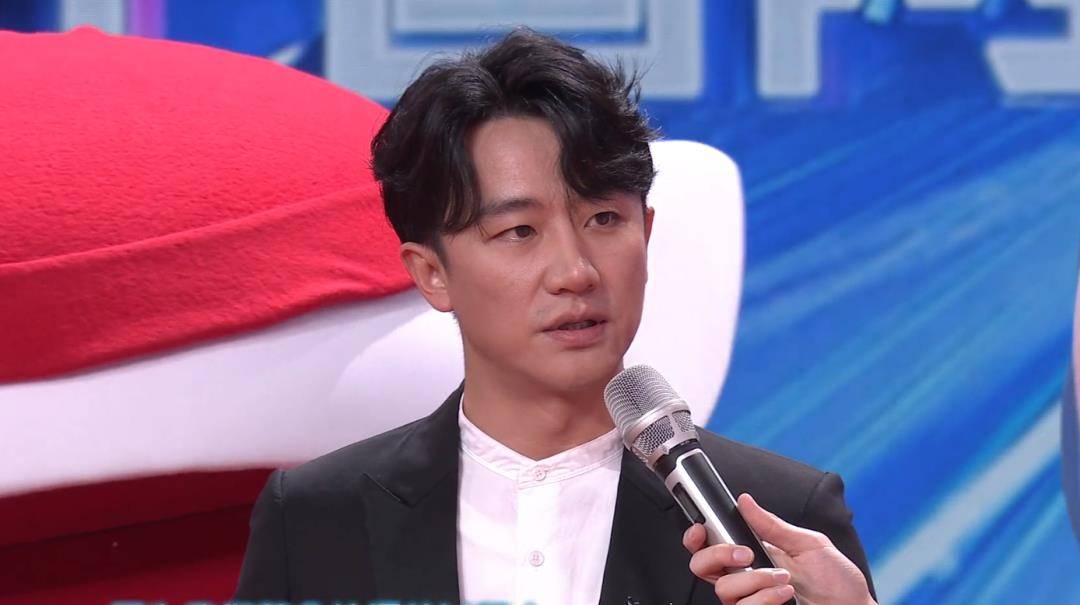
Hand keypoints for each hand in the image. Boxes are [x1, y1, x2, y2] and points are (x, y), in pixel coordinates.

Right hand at [682, 493, 874, 604]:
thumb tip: (746, 502)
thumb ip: (773, 525)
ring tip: (783, 578)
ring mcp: (750, 599)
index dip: (696, 537)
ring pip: (723, 589)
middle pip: (701, 566)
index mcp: (753, 553)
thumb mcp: (808, 543)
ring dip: (754, 580)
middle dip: (718, 555)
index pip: (710, 545)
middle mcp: (745, 577)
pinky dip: (765, 598)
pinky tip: (786, 595)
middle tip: (746, 553)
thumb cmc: (836, 580)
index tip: (701, 529)